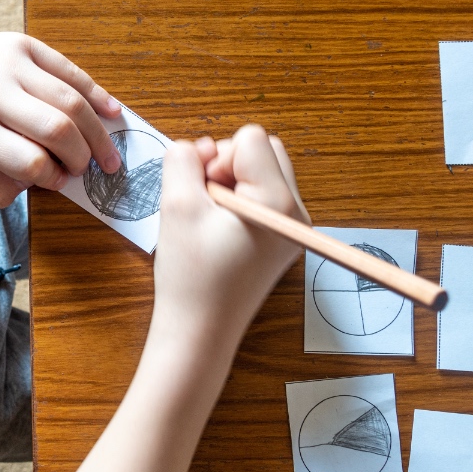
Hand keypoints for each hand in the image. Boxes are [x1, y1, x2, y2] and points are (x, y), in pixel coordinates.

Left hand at [0, 30, 122, 206]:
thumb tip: (34, 183)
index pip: (29, 161)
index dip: (53, 176)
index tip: (59, 181)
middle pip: (56, 129)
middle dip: (81, 156)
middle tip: (87, 169)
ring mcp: (10, 65)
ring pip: (70, 100)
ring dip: (96, 132)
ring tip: (107, 153)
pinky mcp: (25, 45)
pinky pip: (70, 71)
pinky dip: (96, 95)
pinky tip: (111, 114)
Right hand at [153, 124, 309, 337]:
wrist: (200, 332)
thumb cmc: (190, 275)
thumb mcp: (176, 205)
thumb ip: (183, 159)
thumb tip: (199, 147)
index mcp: (278, 202)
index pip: (251, 139)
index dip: (217, 158)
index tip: (203, 197)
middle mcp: (296, 212)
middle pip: (265, 150)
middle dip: (228, 166)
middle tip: (206, 204)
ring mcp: (292, 228)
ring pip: (263, 172)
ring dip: (230, 183)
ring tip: (210, 220)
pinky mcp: (281, 239)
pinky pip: (262, 197)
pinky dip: (237, 202)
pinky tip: (218, 231)